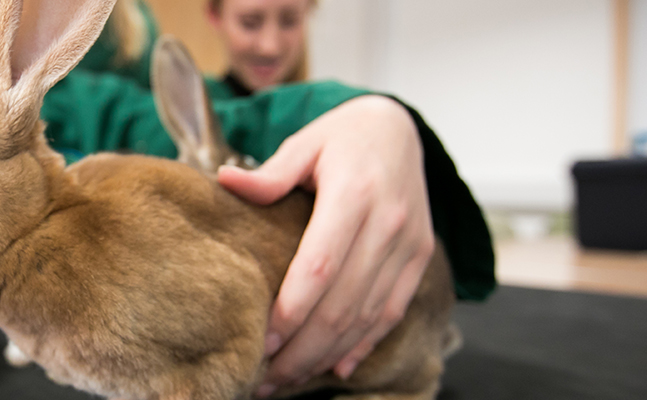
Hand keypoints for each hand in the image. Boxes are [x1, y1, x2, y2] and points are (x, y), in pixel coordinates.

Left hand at [217, 95, 435, 396]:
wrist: (399, 127)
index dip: (293, 310)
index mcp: (354, 193)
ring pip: (368, 315)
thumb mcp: (305, 143)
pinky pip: (392, 311)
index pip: (321, 265)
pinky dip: (364, 344)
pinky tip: (335, 367)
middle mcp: (388, 223)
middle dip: (303, 348)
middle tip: (265, 377)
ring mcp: (409, 245)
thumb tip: (227, 182)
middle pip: (344, 303)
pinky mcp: (419, 258)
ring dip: (327, 354)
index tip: (263, 340)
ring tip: (287, 378)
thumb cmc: (342, 137)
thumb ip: (270, 173)